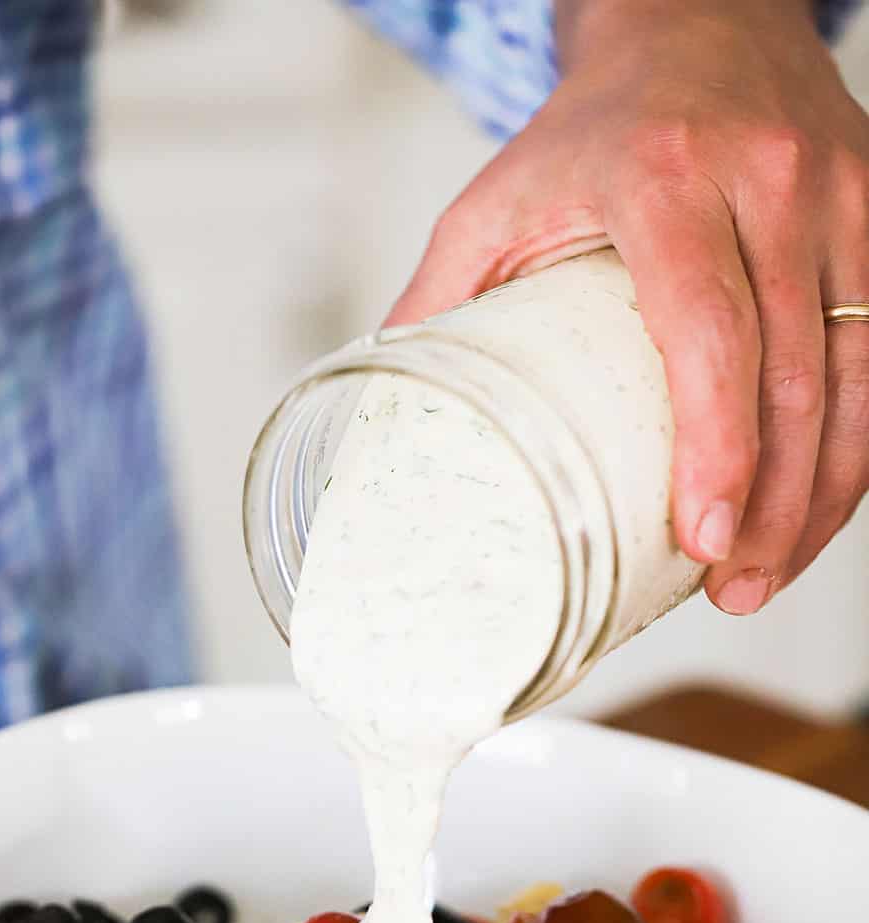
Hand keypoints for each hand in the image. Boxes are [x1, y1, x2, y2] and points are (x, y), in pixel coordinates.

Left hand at [386, 0, 868, 613]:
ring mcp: (841, 199)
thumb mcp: (496, 198)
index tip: (701, 535)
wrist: (697, 20)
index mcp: (666, 180)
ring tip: (763, 575)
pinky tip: (815, 508)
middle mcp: (770, 183)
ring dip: (821, 493)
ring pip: (858, 374)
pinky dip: (856, 445)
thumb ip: (441, 300)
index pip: (709, 329)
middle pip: (795, 371)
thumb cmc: (595, 127)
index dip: (715, 443)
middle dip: (771, 503)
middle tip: (730, 587)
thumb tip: (381, 418)